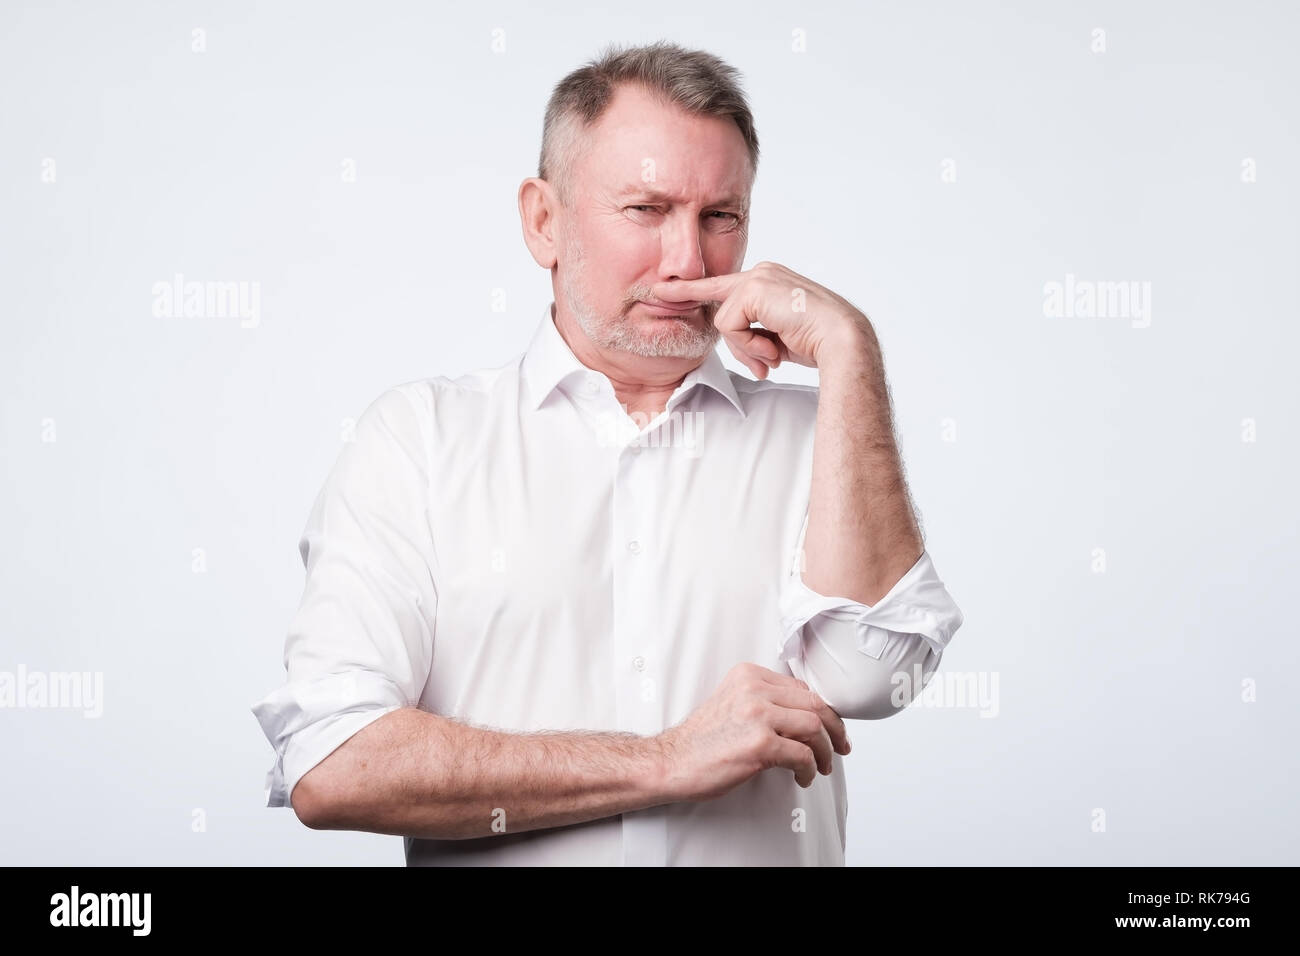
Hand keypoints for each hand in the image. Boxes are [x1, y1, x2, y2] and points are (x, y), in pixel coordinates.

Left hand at [651, 261, 874, 378]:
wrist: (841, 340)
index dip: (692, 291)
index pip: (723, 286)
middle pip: (721, 309)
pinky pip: (730, 327)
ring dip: (747, 349)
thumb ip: (755, 332)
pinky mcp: (753, 291)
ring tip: (774, 356)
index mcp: (769, 280)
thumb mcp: (778, 337)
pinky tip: (773, 350)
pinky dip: (748, 345)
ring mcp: (757, 278)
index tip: (664, 290)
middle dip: (736, 342)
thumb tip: (736, 342)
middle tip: (749, 350)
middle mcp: (762, 273)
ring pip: (725, 323)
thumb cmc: (817, 343)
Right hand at [656, 662, 851, 801]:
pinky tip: (803, 777)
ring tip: (822, 766)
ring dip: (825, 751)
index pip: (801, 688)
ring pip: (814, 726)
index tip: (829, 727)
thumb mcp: (732, 703)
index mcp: (748, 675)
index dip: (822, 710)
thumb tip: (804, 714)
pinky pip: (802, 755)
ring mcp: (757, 715)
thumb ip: (763, 700)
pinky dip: (809, 769)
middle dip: (834, 729)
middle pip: (814, 703)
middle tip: (840, 747)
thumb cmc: (701, 740)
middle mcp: (754, 689)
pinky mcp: (759, 744)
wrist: (671, 762)